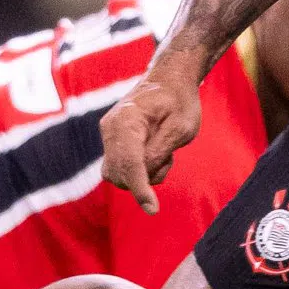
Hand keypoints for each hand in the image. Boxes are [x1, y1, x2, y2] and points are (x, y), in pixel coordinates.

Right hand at [101, 61, 206, 214]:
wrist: (168, 79)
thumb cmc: (179, 101)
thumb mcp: (180, 128)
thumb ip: (159, 153)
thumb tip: (143, 176)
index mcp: (127, 120)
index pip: (128, 162)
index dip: (140, 189)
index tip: (152, 209)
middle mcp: (110, 128)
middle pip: (120, 173)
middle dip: (145, 177)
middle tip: (169, 156)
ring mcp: (108, 135)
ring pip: (119, 174)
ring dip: (144, 173)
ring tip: (164, 151)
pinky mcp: (111, 141)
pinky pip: (121, 167)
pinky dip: (139, 168)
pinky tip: (154, 150)